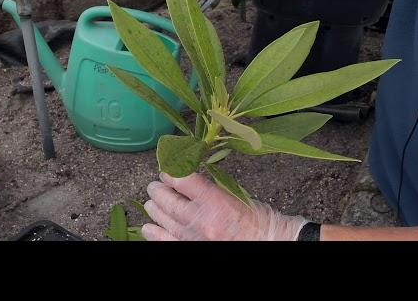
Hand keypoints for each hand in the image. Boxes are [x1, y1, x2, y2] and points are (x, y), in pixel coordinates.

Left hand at [142, 172, 307, 240]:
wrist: (268, 242)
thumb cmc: (258, 220)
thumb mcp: (236, 195)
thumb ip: (210, 188)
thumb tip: (188, 179)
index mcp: (215, 201)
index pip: (183, 181)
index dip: (170, 173)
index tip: (166, 170)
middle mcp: (201, 220)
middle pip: (168, 200)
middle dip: (158, 190)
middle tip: (154, 186)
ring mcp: (194, 238)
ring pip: (164, 220)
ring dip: (155, 209)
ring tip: (150, 203)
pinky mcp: (192, 249)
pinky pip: (166, 241)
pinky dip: (155, 234)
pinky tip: (149, 228)